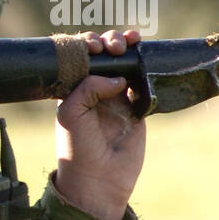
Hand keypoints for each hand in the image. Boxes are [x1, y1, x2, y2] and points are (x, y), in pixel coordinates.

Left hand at [53, 29, 146, 219]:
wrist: (100, 177)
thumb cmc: (78, 146)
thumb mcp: (72, 112)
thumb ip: (89, 86)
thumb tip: (118, 76)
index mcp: (72, 89)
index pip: (79, 58)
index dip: (86, 45)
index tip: (92, 47)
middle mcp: (93, 90)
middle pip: (103, 56)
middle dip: (108, 42)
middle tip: (113, 48)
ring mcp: (116, 97)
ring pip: (124, 63)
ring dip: (127, 47)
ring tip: (130, 42)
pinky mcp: (137, 107)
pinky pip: (144, 80)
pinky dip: (146, 66)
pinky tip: (145, 58)